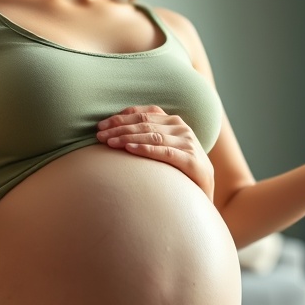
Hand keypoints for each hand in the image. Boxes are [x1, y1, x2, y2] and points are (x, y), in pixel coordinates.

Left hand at [96, 105, 214, 198]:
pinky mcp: (191, 160)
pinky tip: (129, 149)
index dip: (121, 117)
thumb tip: (115, 134)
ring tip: (109, 142)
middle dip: (119, 128)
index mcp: (174, 122)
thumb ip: (148, 137)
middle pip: (145, 123)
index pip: (144, 113)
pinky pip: (164, 152)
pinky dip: (146, 149)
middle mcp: (181, 128)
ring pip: (152, 135)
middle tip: (99, 135)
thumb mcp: (164, 148)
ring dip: (128, 137)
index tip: (101, 125)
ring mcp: (187, 143)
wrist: (205, 191)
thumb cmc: (178, 169)